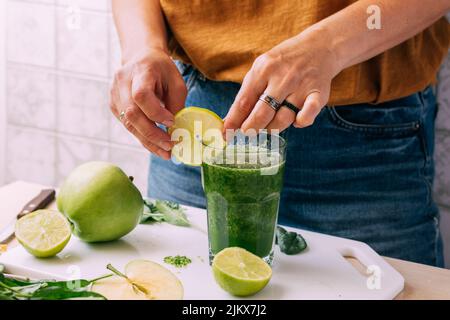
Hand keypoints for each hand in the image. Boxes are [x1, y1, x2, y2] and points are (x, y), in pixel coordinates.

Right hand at [110, 48, 186, 158]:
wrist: (141, 57)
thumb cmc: (162, 70)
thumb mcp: (176, 82)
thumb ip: (176, 104)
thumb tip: (175, 130)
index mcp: (140, 71)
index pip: (141, 95)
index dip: (156, 113)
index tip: (172, 122)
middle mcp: (122, 83)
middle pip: (131, 114)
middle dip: (152, 134)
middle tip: (169, 146)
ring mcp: (114, 95)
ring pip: (128, 124)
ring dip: (148, 141)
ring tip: (165, 152)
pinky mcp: (113, 105)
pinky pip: (128, 125)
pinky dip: (143, 136)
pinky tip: (156, 144)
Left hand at [224, 28, 340, 132]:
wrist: (319, 47)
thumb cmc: (284, 63)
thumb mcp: (262, 69)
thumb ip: (248, 93)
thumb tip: (231, 120)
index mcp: (263, 69)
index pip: (243, 101)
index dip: (233, 121)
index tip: (226, 134)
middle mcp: (282, 78)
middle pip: (261, 113)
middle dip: (250, 129)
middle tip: (245, 136)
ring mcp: (301, 87)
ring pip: (282, 119)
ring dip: (272, 129)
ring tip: (268, 127)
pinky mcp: (319, 94)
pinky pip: (307, 116)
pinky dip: (300, 123)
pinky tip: (295, 121)